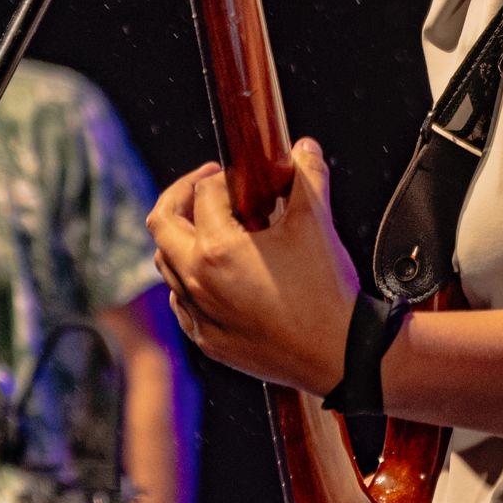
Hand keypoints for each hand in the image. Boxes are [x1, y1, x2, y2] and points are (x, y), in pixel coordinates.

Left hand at [147, 140, 357, 394]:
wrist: (340, 354)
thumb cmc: (326, 292)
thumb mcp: (317, 224)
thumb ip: (307, 177)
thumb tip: (304, 148)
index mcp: (216, 249)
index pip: (204, 194)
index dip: (224, 177)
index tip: (245, 179)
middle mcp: (197, 282)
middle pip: (162, 223)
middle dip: (181, 195)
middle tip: (206, 185)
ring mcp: (198, 314)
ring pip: (166, 263)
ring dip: (182, 238)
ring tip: (212, 226)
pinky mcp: (207, 340)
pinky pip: (180, 301)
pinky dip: (189, 279)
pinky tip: (215, 274)